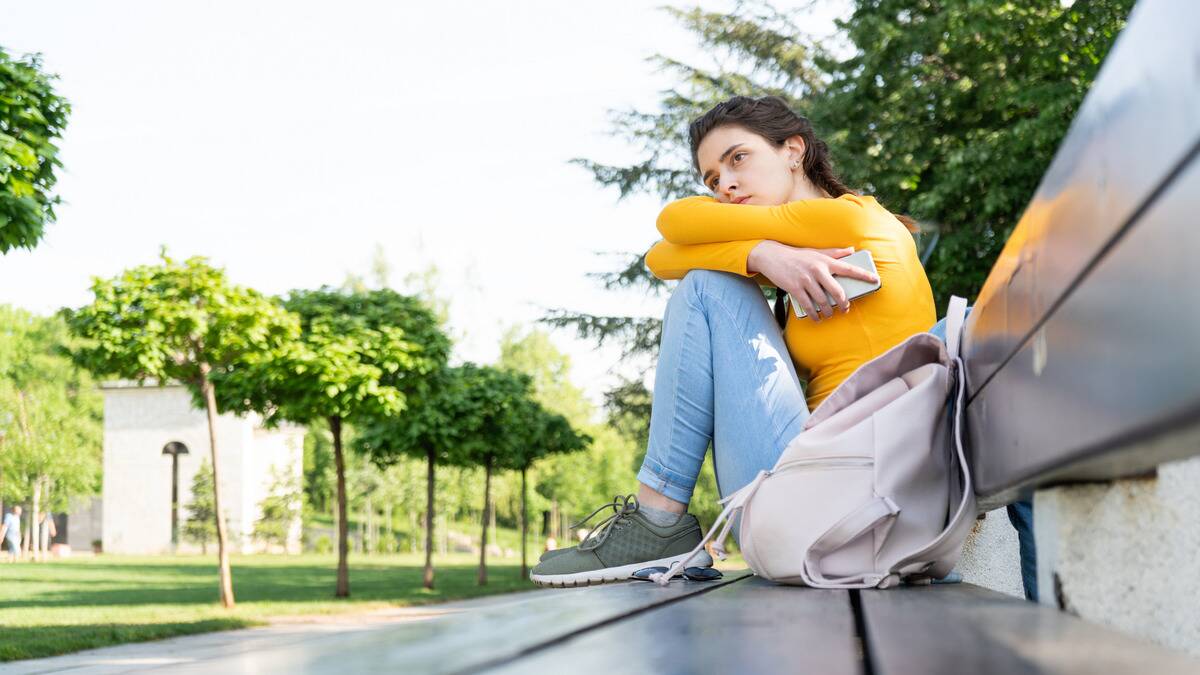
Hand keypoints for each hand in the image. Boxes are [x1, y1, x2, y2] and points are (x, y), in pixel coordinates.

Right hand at [747, 241, 879, 322]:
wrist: (772, 256)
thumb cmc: (797, 255)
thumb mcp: (816, 252)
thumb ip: (834, 253)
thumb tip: (852, 250)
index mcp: (825, 261)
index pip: (849, 268)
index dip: (863, 275)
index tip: (875, 280)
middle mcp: (817, 270)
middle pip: (837, 291)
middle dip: (843, 303)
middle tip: (845, 309)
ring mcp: (806, 281)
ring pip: (823, 302)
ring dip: (828, 312)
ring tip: (830, 314)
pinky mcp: (795, 289)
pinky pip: (808, 306)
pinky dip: (814, 315)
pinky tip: (817, 318)